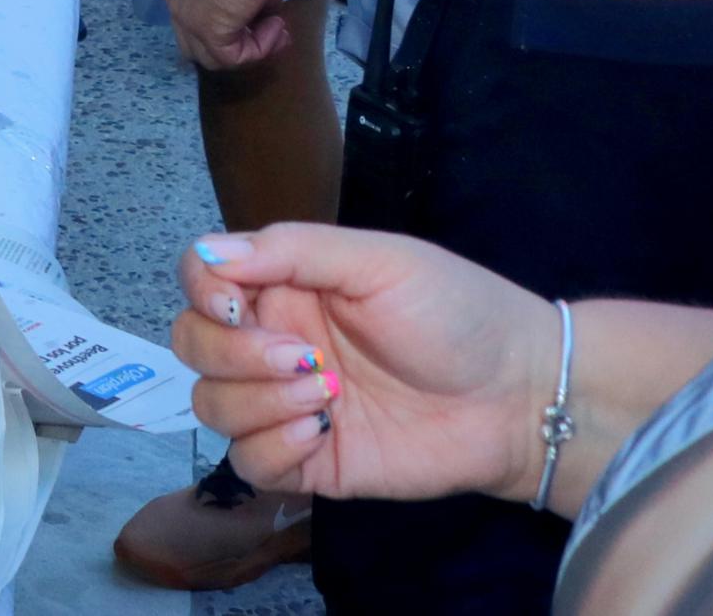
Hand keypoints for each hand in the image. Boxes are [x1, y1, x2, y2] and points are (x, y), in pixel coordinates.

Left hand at [157, 0, 295, 69]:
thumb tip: (265, 14)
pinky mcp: (207, 31)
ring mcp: (186, 18)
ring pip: (210, 54)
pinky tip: (276, 29)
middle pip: (195, 39)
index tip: (259, 13)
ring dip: (249, 47)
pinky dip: (258, 49)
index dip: (228, 19)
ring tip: (277, 29)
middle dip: (233, 40)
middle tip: (269, 29)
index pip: (193, 11)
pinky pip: (232, 56)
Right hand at [170, 223, 555, 504]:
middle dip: (231, 352)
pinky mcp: (309, 462)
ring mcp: (287, 405)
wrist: (519, 397)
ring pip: (211, 405)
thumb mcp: (379, 260)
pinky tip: (319, 433)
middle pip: (193, 345)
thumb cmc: (458, 313)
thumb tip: (208, 251)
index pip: (200, 277)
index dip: (200, 289)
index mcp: (286, 285)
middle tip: (304, 357)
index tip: (234, 304)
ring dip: (256, 400)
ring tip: (327, 395)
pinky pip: (249, 463)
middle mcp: (275, 341)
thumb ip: (291, 249)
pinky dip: (270, 448)